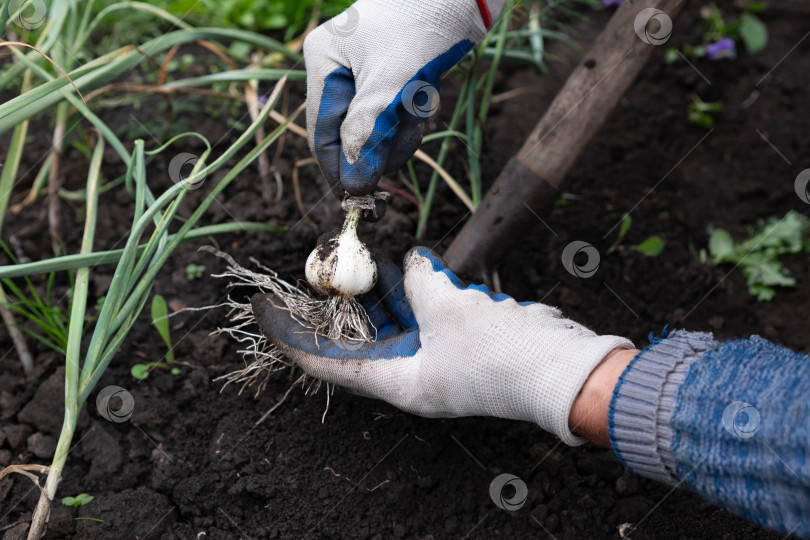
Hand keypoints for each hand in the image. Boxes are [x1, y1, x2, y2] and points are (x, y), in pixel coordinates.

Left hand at [251, 247, 632, 444]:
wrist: (565, 370)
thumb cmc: (502, 353)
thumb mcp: (448, 308)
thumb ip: (419, 279)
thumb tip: (411, 261)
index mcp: (399, 382)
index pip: (329, 362)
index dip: (293, 336)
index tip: (264, 311)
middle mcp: (414, 376)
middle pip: (362, 338)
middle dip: (345, 302)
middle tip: (324, 268)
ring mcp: (440, 362)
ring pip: (397, 322)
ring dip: (385, 290)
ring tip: (367, 257)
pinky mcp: (463, 346)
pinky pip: (428, 315)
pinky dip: (419, 290)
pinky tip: (416, 262)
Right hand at [303, 0, 502, 198]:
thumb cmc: (420, 28)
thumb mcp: (390, 87)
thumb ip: (368, 137)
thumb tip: (354, 186)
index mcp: (322, 63)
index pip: (321, 135)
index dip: (341, 170)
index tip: (362, 198)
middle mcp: (337, 69)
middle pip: (350, 136)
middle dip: (382, 142)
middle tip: (408, 133)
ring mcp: (364, 73)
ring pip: (375, 130)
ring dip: (400, 129)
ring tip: (419, 106)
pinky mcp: (390, 77)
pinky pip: (393, 116)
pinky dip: (410, 115)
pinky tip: (425, 95)